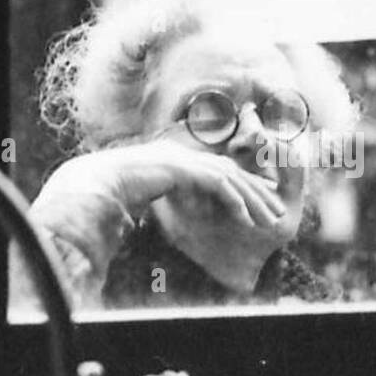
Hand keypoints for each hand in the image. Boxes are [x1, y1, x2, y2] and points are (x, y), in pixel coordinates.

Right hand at [32, 139, 287, 249]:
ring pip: (233, 180)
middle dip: (259, 192)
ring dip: (254, 200)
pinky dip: (235, 202)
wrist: (98, 180)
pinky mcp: (185, 170)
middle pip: (234, 173)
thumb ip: (154, 199)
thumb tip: (149, 215)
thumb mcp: (141, 194)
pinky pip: (219, 186)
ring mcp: (187, 160)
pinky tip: (246, 220)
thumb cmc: (113, 189)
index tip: (260, 203)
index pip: (221, 172)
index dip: (243, 187)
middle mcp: (187, 156)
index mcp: (180, 160)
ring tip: (271, 219)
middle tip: (277, 210)